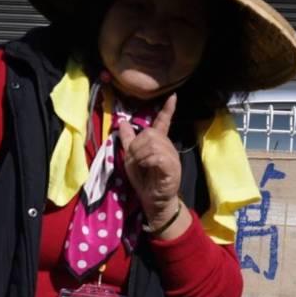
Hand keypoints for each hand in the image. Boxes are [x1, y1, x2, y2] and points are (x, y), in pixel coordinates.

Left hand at [117, 93, 186, 229]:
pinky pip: (156, 156)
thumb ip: (128, 140)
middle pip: (149, 133)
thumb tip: (122, 122)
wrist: (154, 200)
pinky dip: (147, 161)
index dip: (167, 109)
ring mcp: (172, 156)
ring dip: (140, 155)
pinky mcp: (172, 167)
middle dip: (136, 146)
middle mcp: (168, 147)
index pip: (164, 122)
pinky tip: (147, 167)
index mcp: (159, 143)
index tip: (173, 96)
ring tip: (141, 166)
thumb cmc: (144, 179)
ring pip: (152, 143)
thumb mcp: (131, 157)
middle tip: (136, 161)